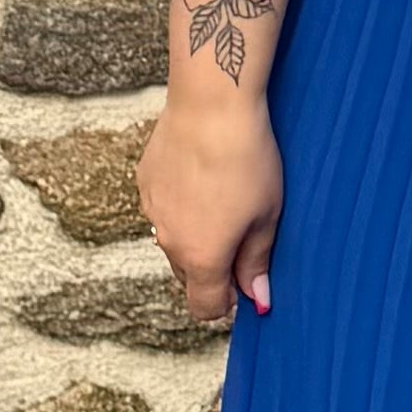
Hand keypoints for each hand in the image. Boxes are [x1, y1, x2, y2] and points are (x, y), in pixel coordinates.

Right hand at [139, 86, 282, 323]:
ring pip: (173, 240)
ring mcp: (151, 211)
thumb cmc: (247, 160)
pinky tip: (201, 175)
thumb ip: (257, 261)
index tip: (244, 280)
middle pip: (187, 275)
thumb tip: (258, 298)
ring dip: (194, 234)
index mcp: (201, 258)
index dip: (227, 301)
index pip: (205, 307)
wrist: (211, 104)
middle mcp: (169, 241)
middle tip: (241, 231)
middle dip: (212, 267)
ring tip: (222, 196)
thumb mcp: (266, 215)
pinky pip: (162, 208)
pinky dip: (179, 204)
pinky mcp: (145, 182)